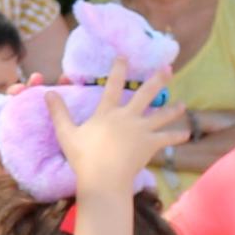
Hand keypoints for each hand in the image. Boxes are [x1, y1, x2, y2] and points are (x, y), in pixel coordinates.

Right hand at [47, 69, 188, 201]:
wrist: (104, 178)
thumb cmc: (84, 157)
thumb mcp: (66, 134)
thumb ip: (59, 113)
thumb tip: (47, 93)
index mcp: (107, 112)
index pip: (112, 85)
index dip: (118, 69)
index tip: (124, 56)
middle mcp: (127, 116)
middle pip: (145, 94)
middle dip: (157, 80)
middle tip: (168, 69)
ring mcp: (141, 130)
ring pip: (161, 115)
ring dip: (173, 110)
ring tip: (183, 105)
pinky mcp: (150, 145)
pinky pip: (166, 139)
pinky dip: (176, 137)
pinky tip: (186, 134)